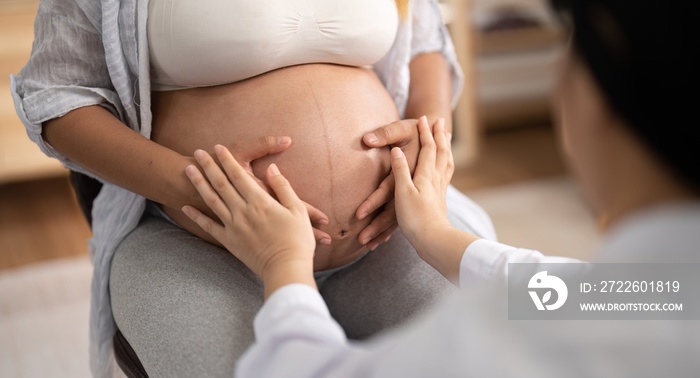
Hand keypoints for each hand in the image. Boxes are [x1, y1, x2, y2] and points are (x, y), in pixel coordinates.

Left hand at [175, 136, 331, 244]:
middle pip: (221, 184)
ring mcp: (233, 226)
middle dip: (209, 166)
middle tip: (198, 152)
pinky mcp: (229, 241)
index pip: (239, 175)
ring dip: (199, 183)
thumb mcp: (297, 210)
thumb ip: (283, 187)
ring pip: (212, 200)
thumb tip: (273, 169)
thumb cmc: (297, 240)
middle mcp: (243, 211)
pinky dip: (196, 216)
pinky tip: (186, 208)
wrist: (286, 269)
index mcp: (260, 202)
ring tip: (188, 169)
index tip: (218, 147)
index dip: (227, 160)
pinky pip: (209, 226)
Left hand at [356, 117, 422, 249]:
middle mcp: (412, 184)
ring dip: (383, 231)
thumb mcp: (402, 129)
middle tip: (362, 240)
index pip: (388, 188)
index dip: (374, 201)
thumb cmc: (414, 132)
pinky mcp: (413, 196)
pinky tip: (382, 239)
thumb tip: (366, 139)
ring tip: (368, 245)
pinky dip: (391, 228)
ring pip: (398, 216)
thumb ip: (385, 134)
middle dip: (377, 226)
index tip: (359, 214)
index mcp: (408, 169)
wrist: (436, 137)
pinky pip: (401, 215)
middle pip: (393, 209)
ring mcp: (414, 192)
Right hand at [391, 118, 478, 280]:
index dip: (426, 132)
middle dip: (439, 136)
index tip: (424, 118)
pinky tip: (443, 170)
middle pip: (441, 153)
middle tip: (441, 122)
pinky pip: (446, 177)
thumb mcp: (402, 191)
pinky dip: (446, 166)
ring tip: (447, 140)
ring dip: (446, 149)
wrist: (432, 242)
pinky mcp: (439, 201)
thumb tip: (396, 150)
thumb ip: (400, 169)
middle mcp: (436, 179)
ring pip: (446, 164)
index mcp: (426, 175)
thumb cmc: (415, 217)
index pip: (429, 148)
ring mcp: (439, 190)